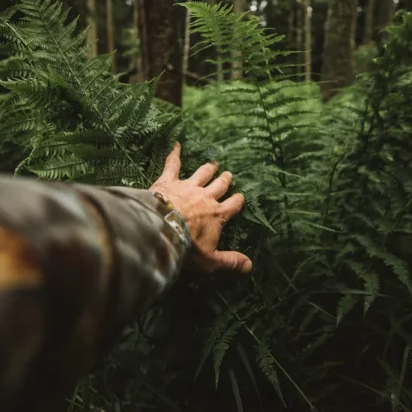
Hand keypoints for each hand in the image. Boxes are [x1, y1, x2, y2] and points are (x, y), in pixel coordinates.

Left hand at [149, 142, 251, 273]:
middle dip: (225, 180)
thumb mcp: (210, 260)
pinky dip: (174, 154)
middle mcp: (206, 196)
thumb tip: (249, 266)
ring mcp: (188, 186)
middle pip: (220, 185)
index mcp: (218, 214)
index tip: (240, 197)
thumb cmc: (187, 246)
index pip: (233, 205)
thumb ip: (230, 261)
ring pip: (202, 173)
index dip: (237, 201)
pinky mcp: (169, 181)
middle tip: (228, 175)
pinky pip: (172, 164)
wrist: (162, 229)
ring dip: (208, 168)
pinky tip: (176, 145)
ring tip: (213, 164)